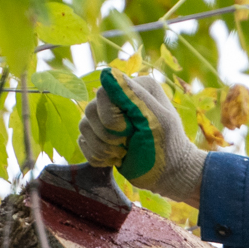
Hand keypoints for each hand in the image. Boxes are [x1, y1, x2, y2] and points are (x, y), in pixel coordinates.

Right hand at [78, 70, 206, 206]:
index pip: (103, 93)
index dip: (111, 117)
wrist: (167, 175)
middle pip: (90, 110)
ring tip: (124, 153)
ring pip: (83, 126)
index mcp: (136, 87)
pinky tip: (116, 159)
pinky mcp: (99, 134)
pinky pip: (82, 141)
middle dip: (108, 135)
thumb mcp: (156, 121)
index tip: (132, 130)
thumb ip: (134, 96)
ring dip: (103, 148)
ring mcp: (107, 116)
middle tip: (128, 144)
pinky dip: (97, 156)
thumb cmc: (166, 148)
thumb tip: (106, 72)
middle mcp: (119, 97)